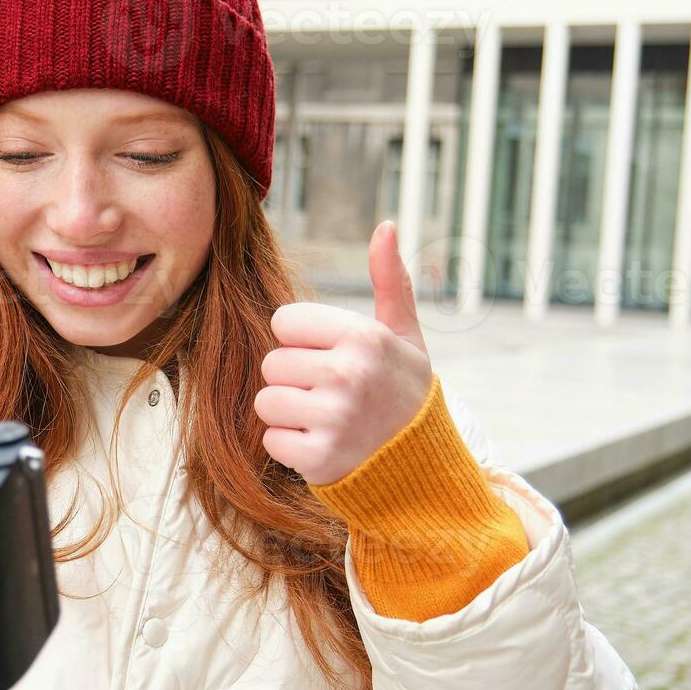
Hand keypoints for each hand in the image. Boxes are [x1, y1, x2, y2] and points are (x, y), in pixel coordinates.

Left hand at [255, 220, 435, 485]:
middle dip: (295, 378)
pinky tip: (322, 444)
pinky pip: (272, 440)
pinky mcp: (319, 457)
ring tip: (325, 418)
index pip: (284, 321)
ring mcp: (333, 417)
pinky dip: (291, 446)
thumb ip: (390, 281)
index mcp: (363, 336)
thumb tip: (386, 225)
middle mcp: (347, 374)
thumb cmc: (405, 391)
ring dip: (288, 413)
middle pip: (273, 362)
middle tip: (331, 394)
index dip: (303, 339)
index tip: (330, 356)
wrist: (424, 465)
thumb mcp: (404, 335)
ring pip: (266, 401)